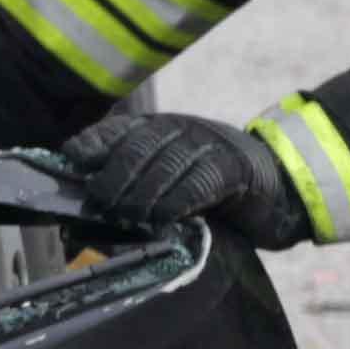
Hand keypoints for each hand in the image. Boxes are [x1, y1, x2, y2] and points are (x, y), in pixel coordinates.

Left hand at [60, 108, 308, 247]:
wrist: (276, 191)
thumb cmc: (212, 192)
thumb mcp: (167, 183)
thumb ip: (131, 188)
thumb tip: (82, 214)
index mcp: (159, 128)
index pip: (117, 130)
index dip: (93, 144)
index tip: (73, 161)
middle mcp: (180, 130)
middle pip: (137, 147)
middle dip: (114, 177)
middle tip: (101, 204)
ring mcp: (208, 145)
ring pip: (164, 164)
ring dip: (141, 194)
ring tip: (128, 217)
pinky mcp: (233, 167)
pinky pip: (198, 182)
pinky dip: (175, 203)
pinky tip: (163, 219)